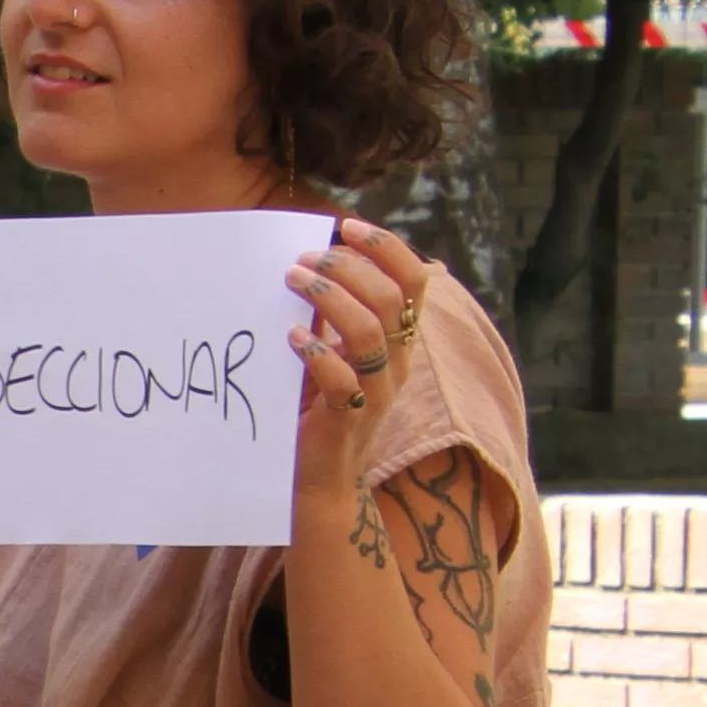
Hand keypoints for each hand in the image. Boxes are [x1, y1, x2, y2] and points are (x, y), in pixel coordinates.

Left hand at [286, 216, 431, 508]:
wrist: (318, 479)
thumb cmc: (319, 408)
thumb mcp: (332, 352)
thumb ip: (329, 315)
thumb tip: (307, 263)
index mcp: (400, 341)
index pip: (414, 280)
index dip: (386, 247)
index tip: (345, 227)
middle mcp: (398, 363)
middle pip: (390, 297)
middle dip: (346, 268)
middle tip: (303, 260)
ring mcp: (377, 392)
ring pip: (369, 331)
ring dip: (329, 299)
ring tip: (292, 283)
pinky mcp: (349, 419)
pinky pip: (344, 380)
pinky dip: (317, 353)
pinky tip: (293, 339)